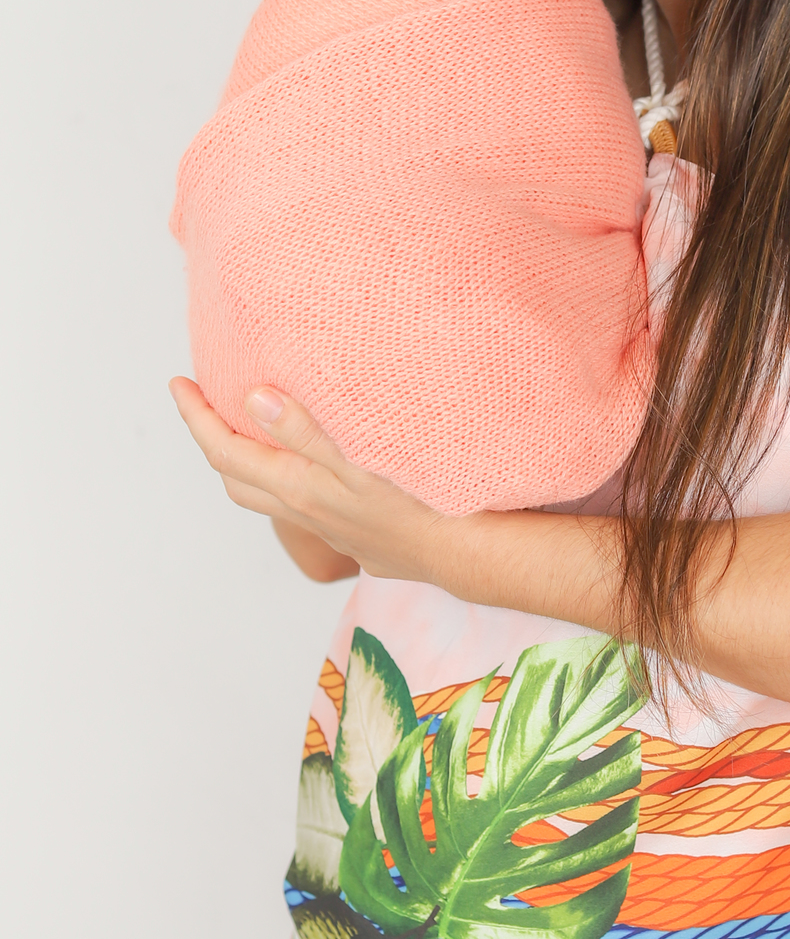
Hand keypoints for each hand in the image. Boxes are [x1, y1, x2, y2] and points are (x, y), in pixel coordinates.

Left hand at [169, 376, 459, 585]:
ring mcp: (330, 525)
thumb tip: (253, 400)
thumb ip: (305, 431)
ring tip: (253, 427)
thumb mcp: (359, 461)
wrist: (463, 553)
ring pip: (269, 494)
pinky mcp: (354, 530)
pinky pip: (301, 500)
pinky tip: (313, 460)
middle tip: (206, 404)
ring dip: (249, 460)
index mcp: (299, 489)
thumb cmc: (418, 504)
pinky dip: (288, 474)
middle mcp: (305, 510)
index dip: (197, 419)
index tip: (178, 385)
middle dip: (213, 440)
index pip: (227, 452)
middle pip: (238, 478)